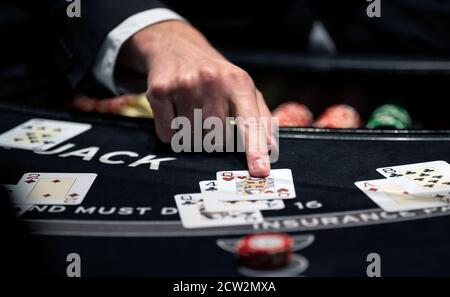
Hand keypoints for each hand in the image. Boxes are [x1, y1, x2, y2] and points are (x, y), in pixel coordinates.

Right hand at [120, 21, 275, 176]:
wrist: (177, 47)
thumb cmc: (216, 76)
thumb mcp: (243, 88)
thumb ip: (260, 117)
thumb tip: (270, 148)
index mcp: (238, 82)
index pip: (249, 122)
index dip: (255, 149)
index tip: (260, 170)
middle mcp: (211, 81)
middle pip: (218, 140)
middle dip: (216, 138)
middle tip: (211, 116)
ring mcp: (183, 86)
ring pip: (192, 141)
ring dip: (193, 135)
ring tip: (193, 111)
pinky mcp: (159, 92)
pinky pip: (169, 135)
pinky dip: (172, 132)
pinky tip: (176, 111)